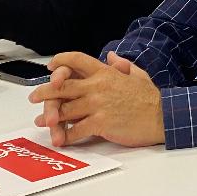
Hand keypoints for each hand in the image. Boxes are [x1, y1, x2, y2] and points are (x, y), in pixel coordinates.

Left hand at [29, 51, 163, 147]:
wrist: (162, 116)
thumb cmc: (150, 98)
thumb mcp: (137, 74)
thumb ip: (121, 65)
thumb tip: (112, 56)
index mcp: (105, 72)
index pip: (77, 60)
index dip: (61, 61)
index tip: (51, 67)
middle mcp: (98, 86)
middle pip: (62, 86)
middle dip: (44, 91)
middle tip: (34, 97)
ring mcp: (98, 105)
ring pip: (65, 110)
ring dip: (51, 117)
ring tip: (44, 122)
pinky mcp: (100, 123)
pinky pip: (76, 130)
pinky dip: (66, 135)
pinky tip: (62, 139)